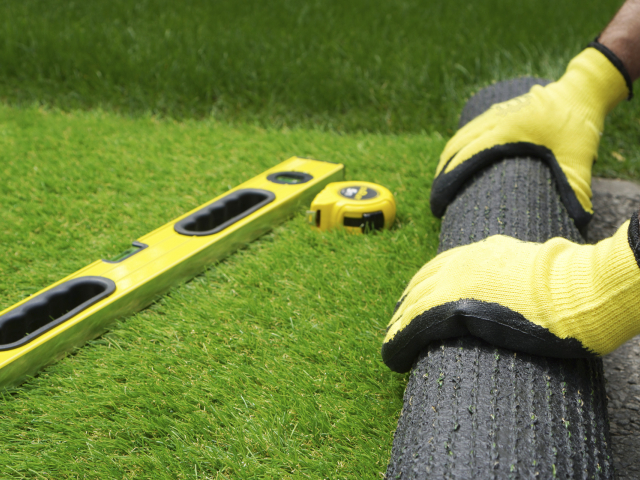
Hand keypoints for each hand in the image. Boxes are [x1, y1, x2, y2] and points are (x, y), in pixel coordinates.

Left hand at [382, 214, 639, 372]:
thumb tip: (516, 272)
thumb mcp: (530, 261)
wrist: (571, 289)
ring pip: (412, 305)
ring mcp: (452, 283)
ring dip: (399, 326)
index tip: (416, 301)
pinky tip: (392, 356)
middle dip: (407, 305)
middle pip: (420, 285)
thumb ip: (510, 265)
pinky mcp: (449, 308)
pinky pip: (413, 324)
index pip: (439, 268)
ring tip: (392, 344)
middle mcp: (459, 263)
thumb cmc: (564, 279)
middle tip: (398, 324)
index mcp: (478, 252)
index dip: (424, 287)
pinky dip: (400, 340)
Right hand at [430, 46, 630, 228]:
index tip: (440, 201)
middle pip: (457, 146)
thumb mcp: (578, 161)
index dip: (450, 179)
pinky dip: (457, 145)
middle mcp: (496, 119)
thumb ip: (575, 190)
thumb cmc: (579, 127)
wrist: (581, 92)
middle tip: (436, 199)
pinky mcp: (497, 111)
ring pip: (460, 136)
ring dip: (447, 159)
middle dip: (443, 173)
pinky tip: (454, 161)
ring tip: (440, 183)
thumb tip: (578, 220)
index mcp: (509, 131)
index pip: (468, 155)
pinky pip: (469, 129)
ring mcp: (495, 113)